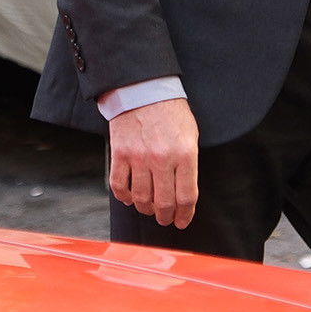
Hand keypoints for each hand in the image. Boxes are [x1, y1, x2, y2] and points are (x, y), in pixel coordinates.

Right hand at [108, 97, 199, 228]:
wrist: (144, 90)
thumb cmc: (170, 111)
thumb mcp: (190, 136)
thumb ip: (189, 164)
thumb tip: (184, 192)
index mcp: (185, 154)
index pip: (186, 196)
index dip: (184, 215)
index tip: (182, 221)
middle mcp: (162, 158)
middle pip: (163, 203)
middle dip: (165, 217)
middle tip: (164, 218)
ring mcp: (139, 157)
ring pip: (141, 198)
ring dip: (145, 209)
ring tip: (148, 209)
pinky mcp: (120, 154)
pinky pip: (119, 186)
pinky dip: (124, 197)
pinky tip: (129, 198)